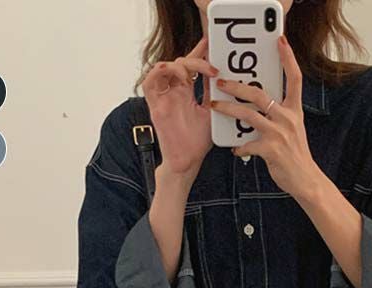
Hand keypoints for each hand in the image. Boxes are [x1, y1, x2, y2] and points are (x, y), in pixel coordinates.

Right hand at [142, 36, 218, 176]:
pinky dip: (159, 72)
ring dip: (178, 65)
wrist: (188, 161)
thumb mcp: (211, 112)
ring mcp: (163, 98)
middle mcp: (173, 93)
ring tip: (191, 75)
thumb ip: (212, 93)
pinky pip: (149, 82)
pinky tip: (175, 75)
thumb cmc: (197, 142)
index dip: (198, 52)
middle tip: (211, 68)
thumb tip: (222, 76)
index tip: (209, 42)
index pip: (190, 66)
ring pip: (163, 67)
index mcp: (185, 93)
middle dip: (195, 59)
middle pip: (179, 63)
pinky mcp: (155, 105)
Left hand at [209, 34, 324, 201]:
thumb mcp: (293, 129)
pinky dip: (239, 147)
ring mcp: (279, 134)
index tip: (280, 40)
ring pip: (248, 115)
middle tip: (221, 82)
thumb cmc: (296, 155)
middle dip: (237, 85)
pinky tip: (235, 149)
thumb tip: (259, 105)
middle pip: (259, 93)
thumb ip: (279, 115)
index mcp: (294, 110)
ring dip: (228, 109)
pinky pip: (247, 144)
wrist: (305, 180)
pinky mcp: (271, 150)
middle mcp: (288, 118)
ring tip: (214, 106)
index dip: (288, 58)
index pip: (295, 78)